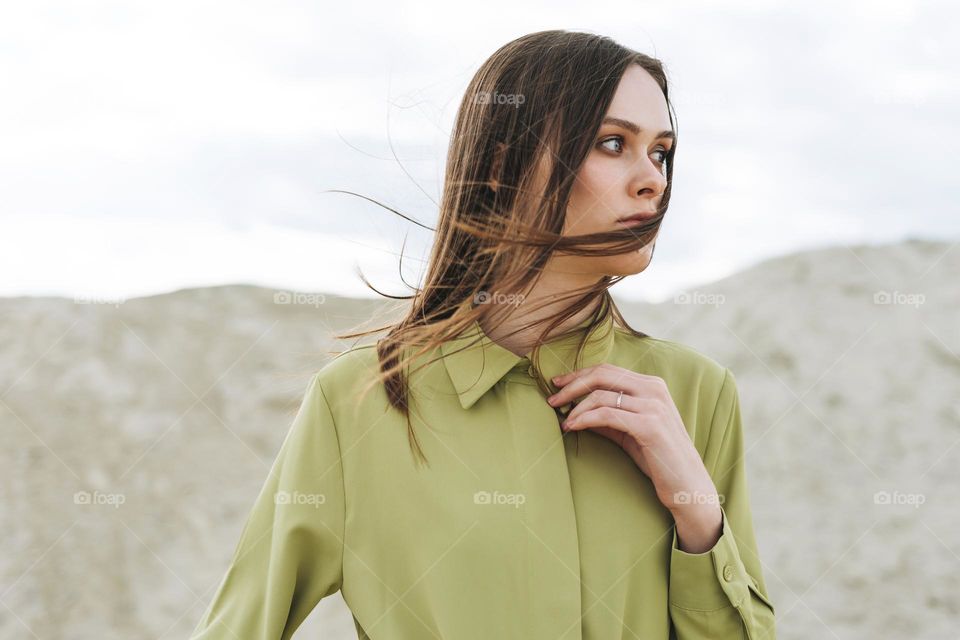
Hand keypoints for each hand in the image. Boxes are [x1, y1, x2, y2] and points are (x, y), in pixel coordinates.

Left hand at [546, 364, 719, 527]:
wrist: (687, 485)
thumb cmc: (658, 459)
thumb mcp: (629, 432)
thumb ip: (607, 417)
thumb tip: (574, 409)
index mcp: (651, 385)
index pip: (608, 370)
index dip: (579, 375)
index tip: (557, 384)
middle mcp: (654, 389)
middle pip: (602, 375)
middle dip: (572, 385)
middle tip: (552, 399)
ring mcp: (654, 406)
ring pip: (602, 394)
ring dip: (576, 407)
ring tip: (563, 421)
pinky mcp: (650, 425)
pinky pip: (607, 415)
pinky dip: (585, 419)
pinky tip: (572, 427)